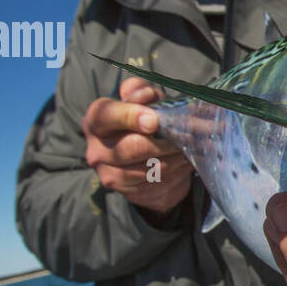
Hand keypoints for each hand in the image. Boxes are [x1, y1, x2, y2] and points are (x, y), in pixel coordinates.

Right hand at [82, 77, 193, 216]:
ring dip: (177, 155)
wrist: (143, 160)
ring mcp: (112, 176)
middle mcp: (97, 151)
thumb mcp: (140, 100)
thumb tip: (146, 95)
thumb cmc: (141, 120)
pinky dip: (179, 170)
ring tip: (191, 145)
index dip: (131, 116)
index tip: (154, 120)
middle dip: (165, 140)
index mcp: (95, 121)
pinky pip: (162, 181)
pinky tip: (186, 160)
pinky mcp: (131, 194)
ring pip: (153, 167)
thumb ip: (140, 91)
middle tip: (186, 134)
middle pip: (134, 147)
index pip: (108, 116)